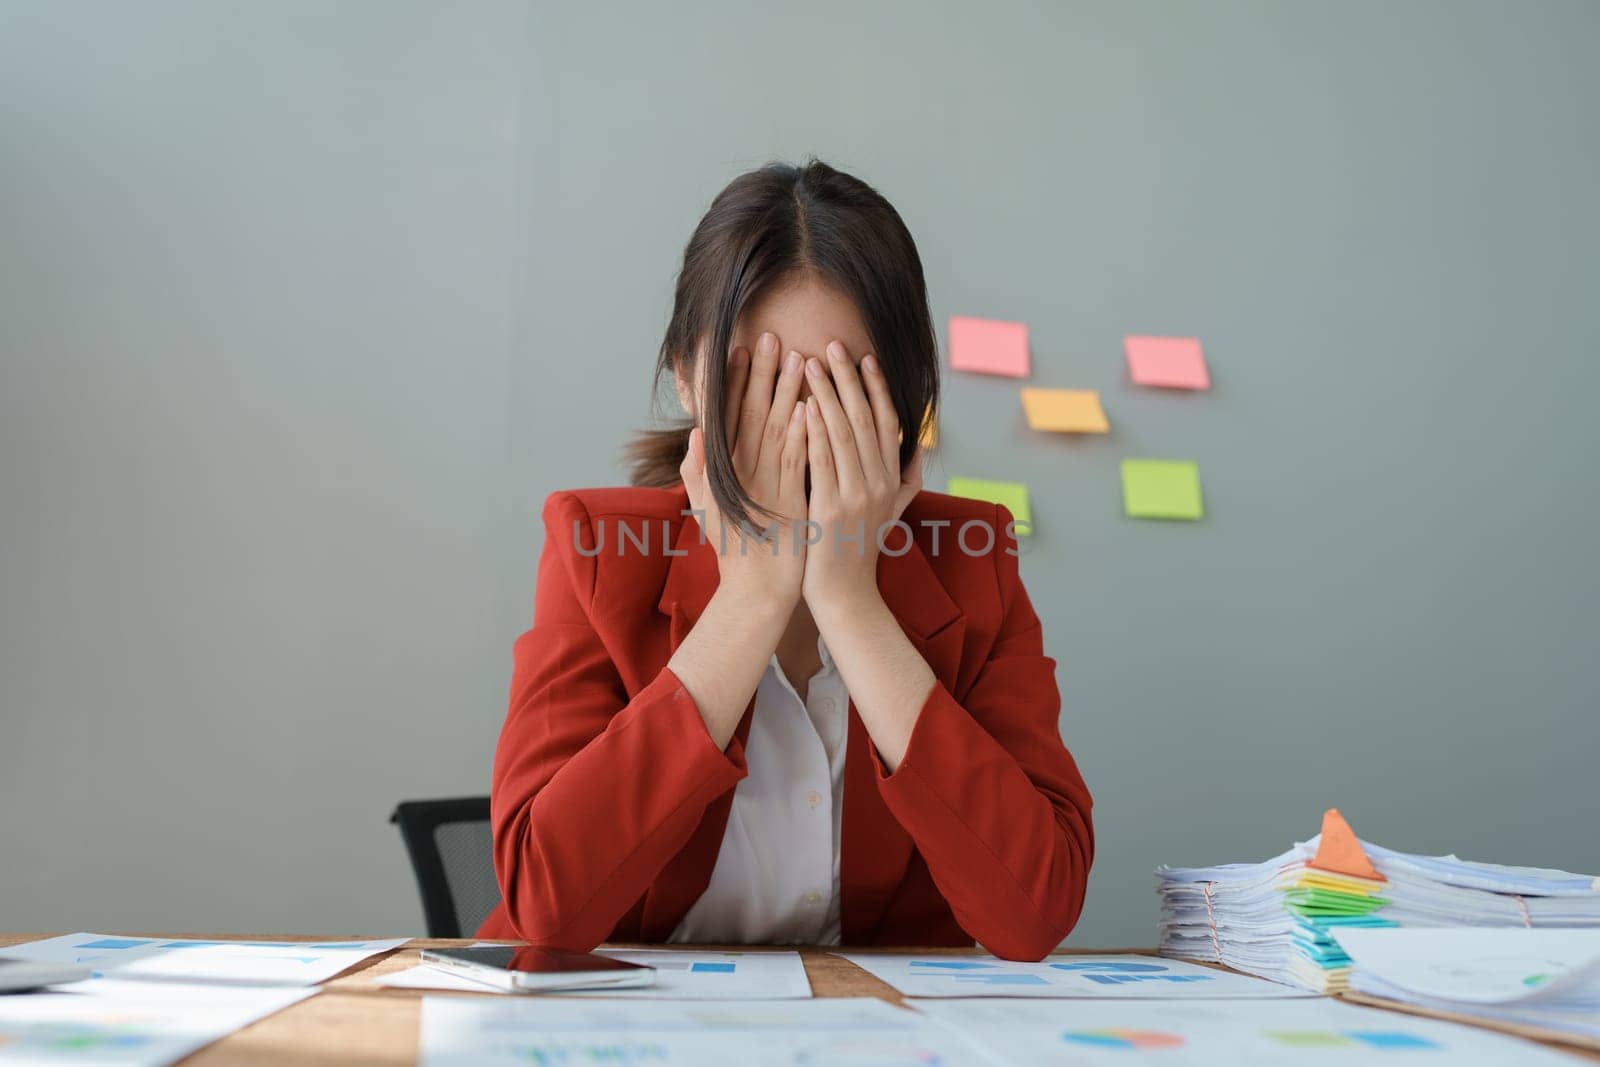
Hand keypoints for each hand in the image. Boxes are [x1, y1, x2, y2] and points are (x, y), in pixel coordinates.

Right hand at [680, 332, 808, 610]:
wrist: (756, 592)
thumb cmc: (736, 550)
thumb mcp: (708, 510)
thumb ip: (697, 473)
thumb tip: (694, 434)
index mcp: (724, 471)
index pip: (730, 415)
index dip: (737, 381)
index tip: (742, 348)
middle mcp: (741, 474)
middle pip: (752, 413)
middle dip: (763, 373)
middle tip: (772, 337)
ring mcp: (765, 487)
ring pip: (776, 431)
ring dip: (787, 393)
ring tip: (799, 359)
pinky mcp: (788, 503)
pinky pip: (794, 462)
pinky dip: (799, 434)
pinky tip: (807, 408)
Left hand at [801, 341, 922, 617]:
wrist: (846, 597)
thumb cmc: (860, 552)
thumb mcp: (892, 514)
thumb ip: (907, 480)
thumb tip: (916, 449)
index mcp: (892, 480)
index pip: (886, 422)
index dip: (875, 388)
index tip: (863, 358)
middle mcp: (879, 483)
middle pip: (865, 419)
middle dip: (848, 379)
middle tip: (832, 345)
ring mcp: (856, 496)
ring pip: (842, 433)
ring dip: (827, 395)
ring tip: (811, 364)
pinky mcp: (830, 509)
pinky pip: (822, 462)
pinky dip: (813, 431)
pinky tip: (803, 406)